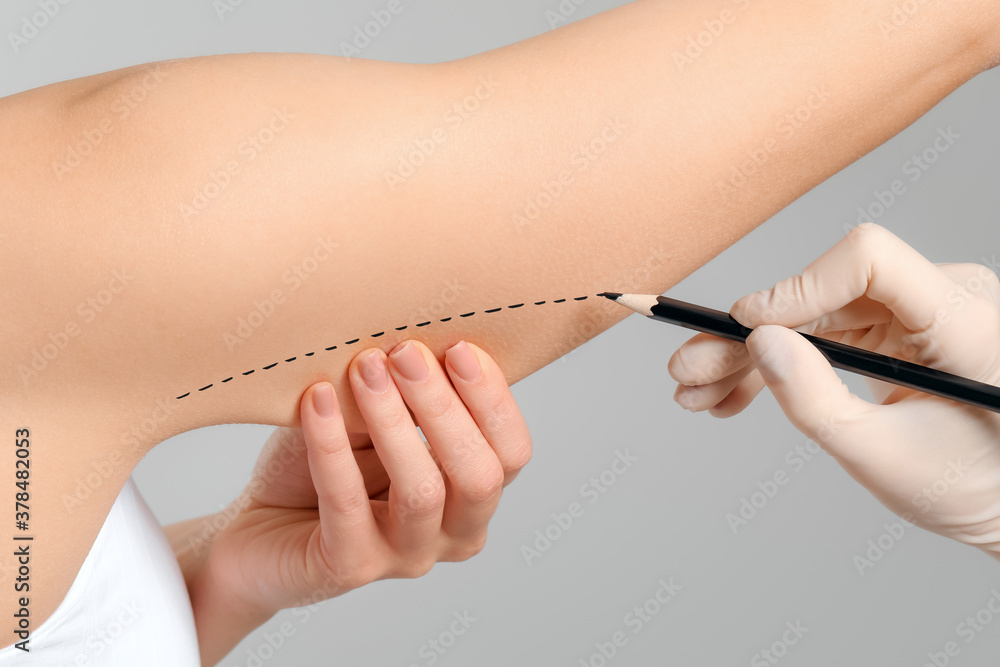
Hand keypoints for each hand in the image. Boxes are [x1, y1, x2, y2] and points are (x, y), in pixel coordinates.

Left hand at [199, 339, 531, 617]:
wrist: (255, 528)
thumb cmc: (326, 462)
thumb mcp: (374, 418)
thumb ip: (406, 392)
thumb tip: (418, 334)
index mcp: (474, 496)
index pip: (512, 453)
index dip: (493, 400)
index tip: (458, 345)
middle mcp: (454, 535)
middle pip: (480, 476)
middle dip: (445, 407)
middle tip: (405, 352)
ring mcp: (406, 558)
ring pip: (423, 491)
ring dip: (394, 421)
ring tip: (365, 367)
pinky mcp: (350, 567)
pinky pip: (347, 502)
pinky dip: (332, 444)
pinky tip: (317, 400)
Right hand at [668, 224, 999, 558]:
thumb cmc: (972, 486)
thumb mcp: (885, 459)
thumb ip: (815, 401)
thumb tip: (757, 341)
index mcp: (964, 320)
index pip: (869, 260)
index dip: (798, 288)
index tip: (746, 328)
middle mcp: (942, 298)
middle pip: (823, 295)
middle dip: (749, 336)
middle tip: (688, 370)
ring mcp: (917, 312)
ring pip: (812, 317)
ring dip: (751, 355)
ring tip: (697, 392)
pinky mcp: (896, 331)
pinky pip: (824, 336)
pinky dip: (780, 364)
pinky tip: (732, 393)